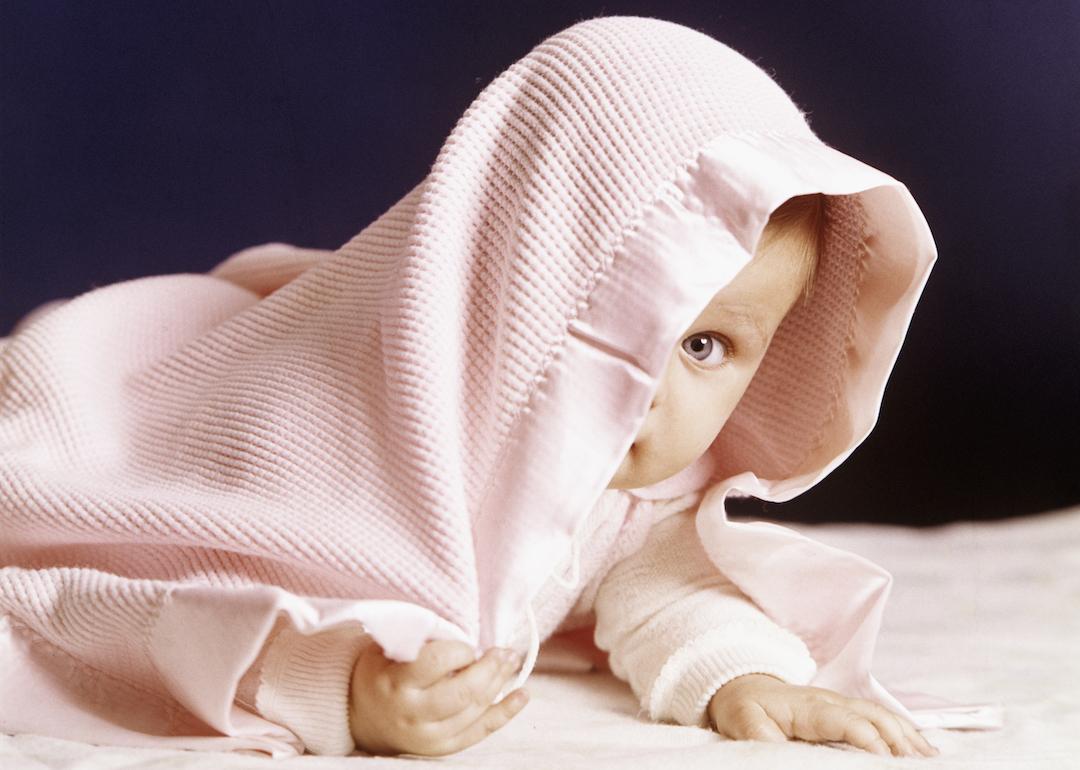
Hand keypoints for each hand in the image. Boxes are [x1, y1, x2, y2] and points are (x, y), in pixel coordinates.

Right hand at [349, 639, 528, 755]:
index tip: (467, 643)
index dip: (460, 649)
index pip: (436, 662)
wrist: (360, 715)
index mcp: (395, 681)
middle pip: (463, 691)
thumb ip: (422, 638)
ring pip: (474, 710)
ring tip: (511, 662)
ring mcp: (427, 735)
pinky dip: (504, 713)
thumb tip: (467, 629)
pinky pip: (479, 732)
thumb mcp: (390, 647)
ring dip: (500, 683)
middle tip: (504, 650)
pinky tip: (522, 695)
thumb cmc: (381, 671)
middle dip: (490, 667)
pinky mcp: (441, 748)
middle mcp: (411, 712)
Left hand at [707, 673, 938, 757]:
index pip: (847, 721)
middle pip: (874, 716)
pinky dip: (904, 732)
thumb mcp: (742, 722)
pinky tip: (920, 749)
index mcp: (809, 706)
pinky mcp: (845, 711)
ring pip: (882, 715)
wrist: (741, 686)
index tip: (886, 760)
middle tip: (921, 765)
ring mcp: (840, 704)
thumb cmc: (744, 707)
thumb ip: (762, 737)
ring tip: (931, 759)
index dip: (869, 740)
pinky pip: (880, 718)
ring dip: (908, 736)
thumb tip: (779, 753)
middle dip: (900, 740)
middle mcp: (831, 702)